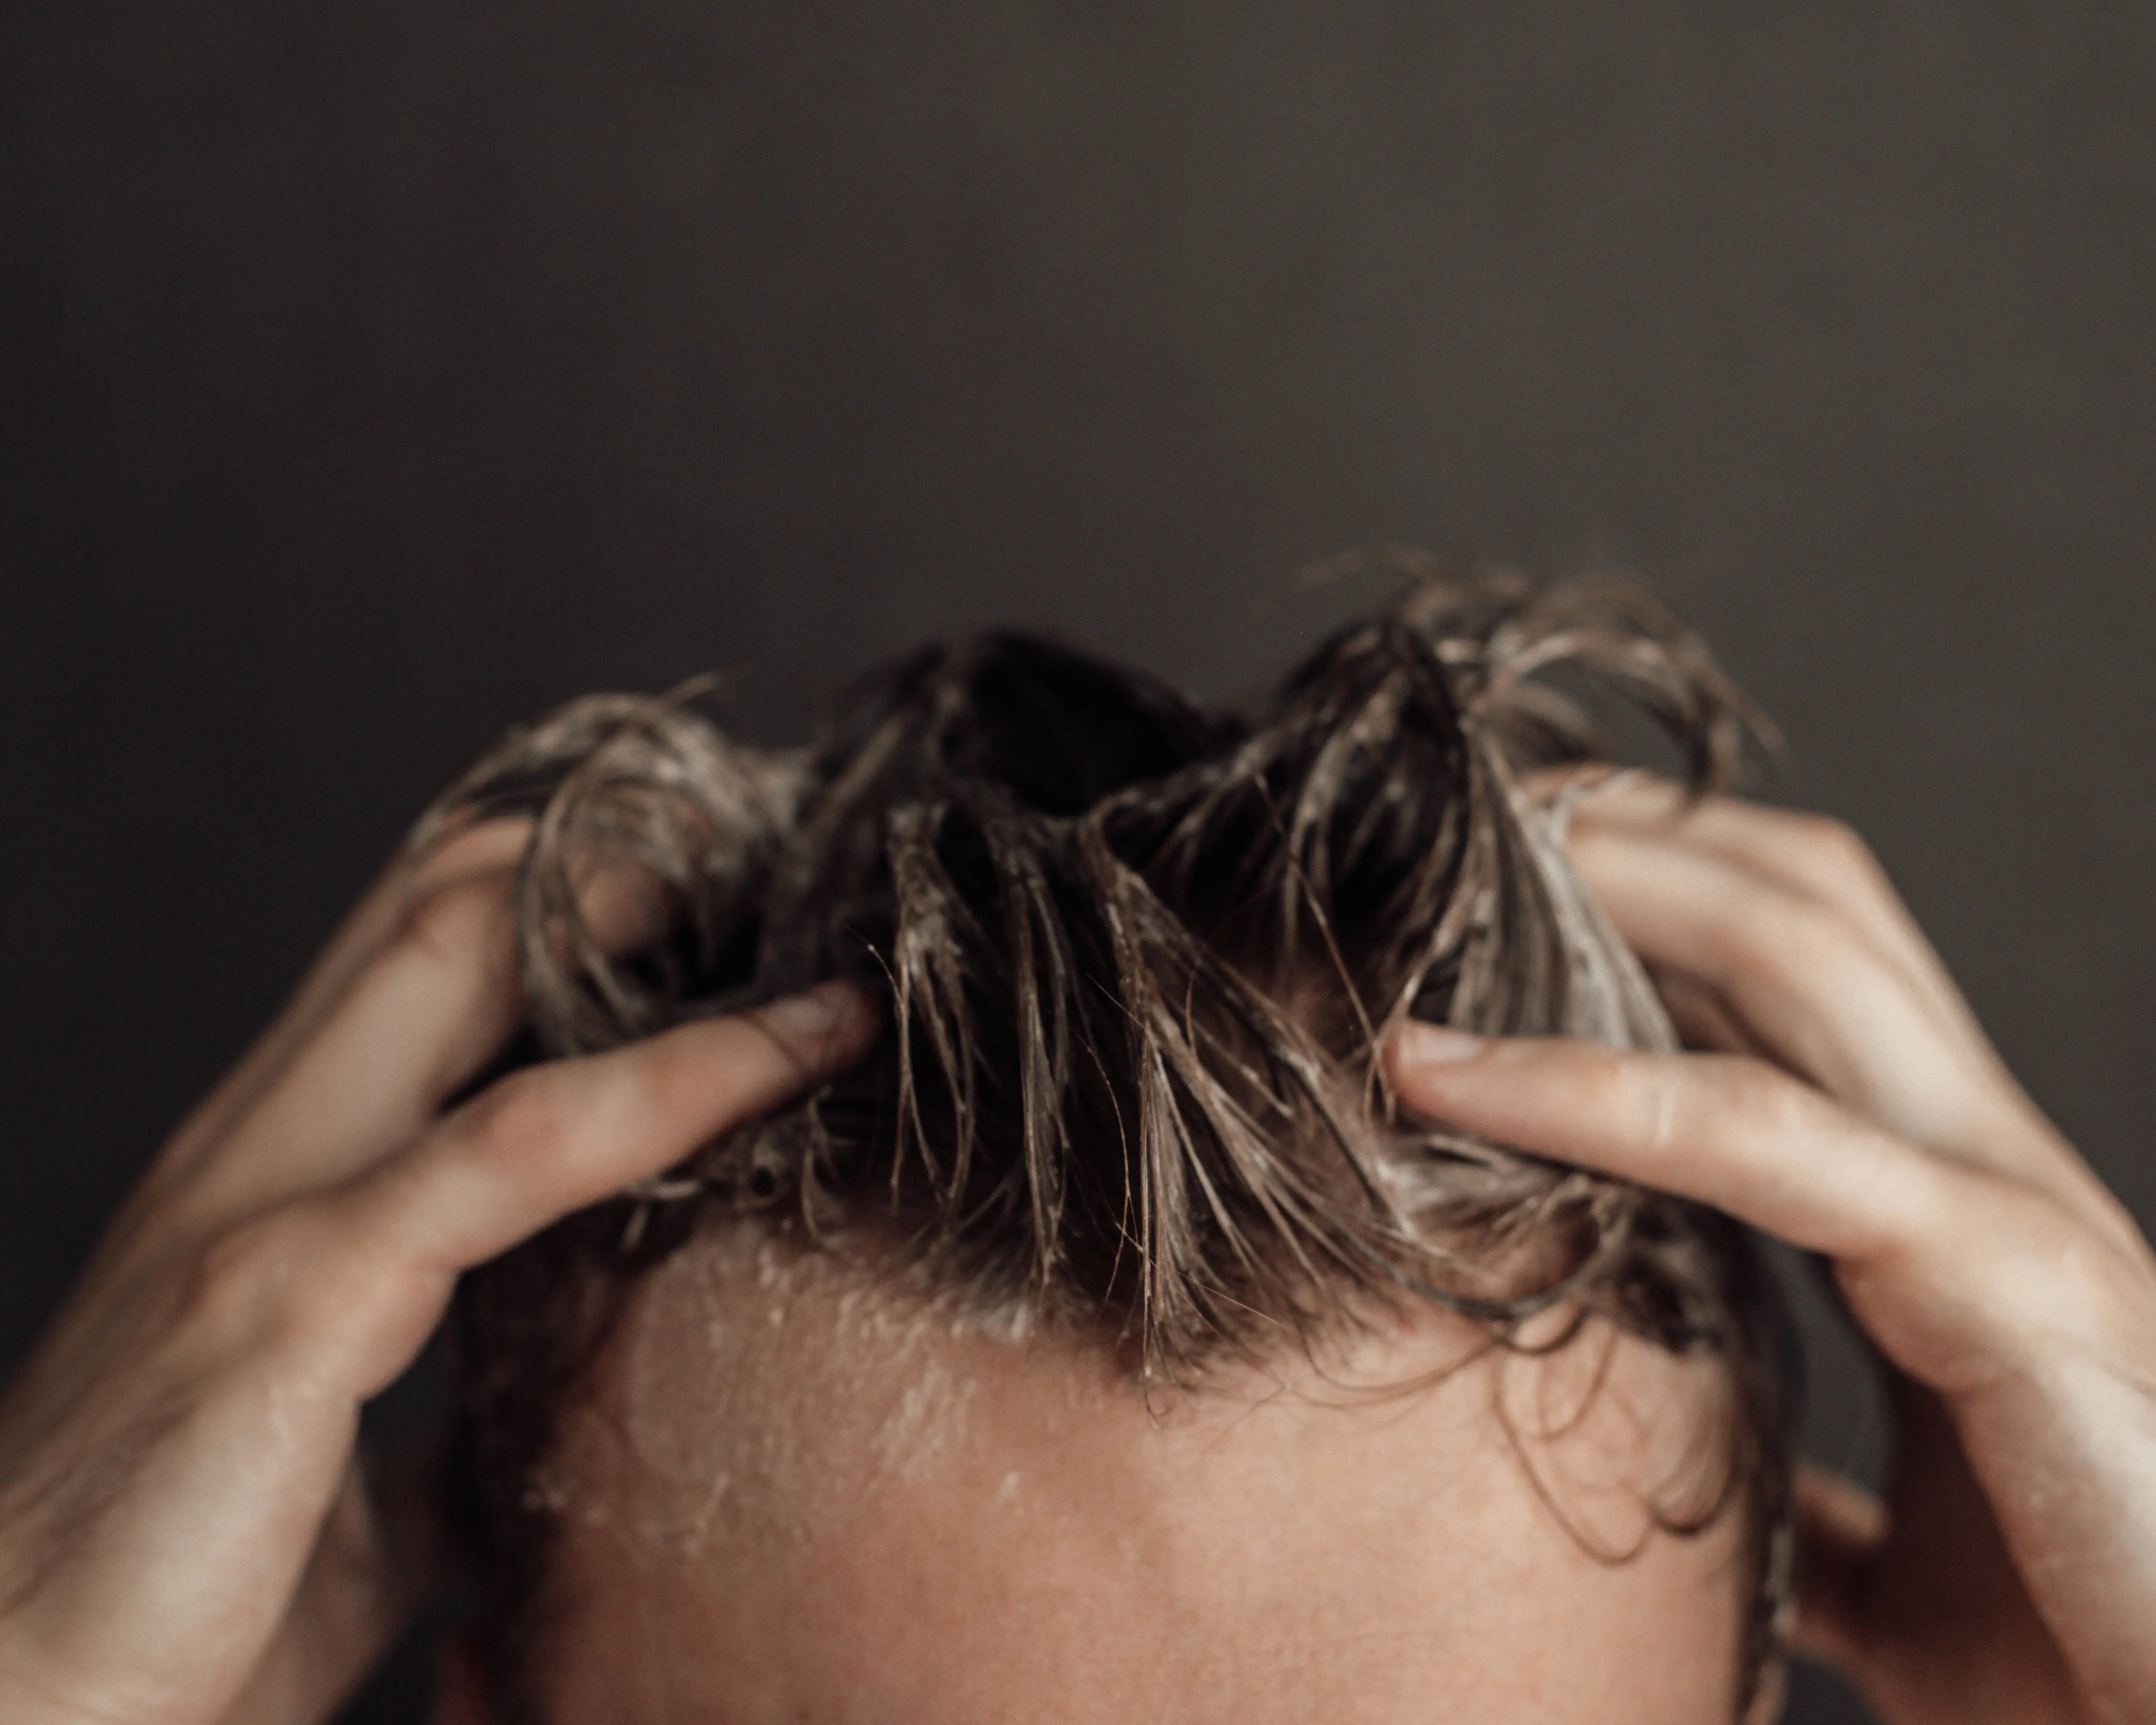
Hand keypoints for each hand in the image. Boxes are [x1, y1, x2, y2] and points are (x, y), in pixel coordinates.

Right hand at [0, 823, 876, 1724]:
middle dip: (602, 859)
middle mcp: (253, 1154)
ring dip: (642, 911)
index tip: (708, 906)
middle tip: (766, 860)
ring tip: (800, 917)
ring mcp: (264, 1206)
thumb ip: (421, 1438)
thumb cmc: (159, 1617)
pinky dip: (674, 1084)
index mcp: (265, 1189)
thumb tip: (511, 1433)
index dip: (552, 904)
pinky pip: (520, 1146)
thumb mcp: (330, 1500)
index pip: (405, 969)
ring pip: (459, 960)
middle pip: (433, 914)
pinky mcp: (290, 1293)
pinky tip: (794, 1050)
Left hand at [1387, 778, 2155, 1724]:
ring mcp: (2006, 1201)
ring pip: (1798, 952)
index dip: (1651, 905)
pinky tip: (1437, 1070)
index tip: (1483, 896)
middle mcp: (1983, 1162)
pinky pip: (1760, 1134)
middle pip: (1802, 901)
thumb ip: (1811, 1489)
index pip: (1801, 977)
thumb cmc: (2073, 1653)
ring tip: (1432, 873)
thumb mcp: (1902, 1555)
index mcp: (1950, 1204)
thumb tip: (1713, 1483)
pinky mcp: (2003, 1278)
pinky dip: (1580, 1087)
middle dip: (1624, 835)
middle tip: (1443, 817)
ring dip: (1609, 887)